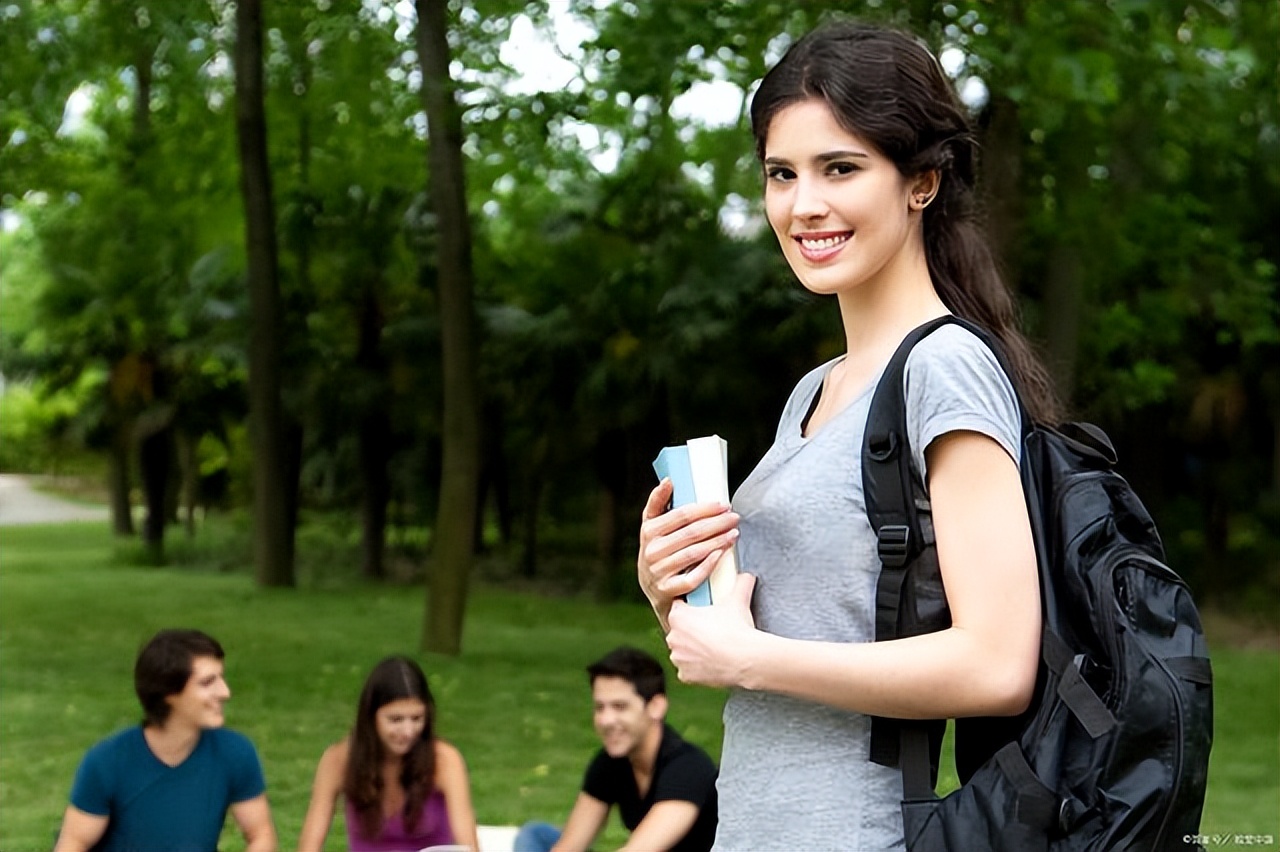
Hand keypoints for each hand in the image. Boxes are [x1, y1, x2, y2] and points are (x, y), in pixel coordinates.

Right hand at [637, 479, 739, 629]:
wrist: (656, 591)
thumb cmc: (660, 551)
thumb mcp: (653, 527)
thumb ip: (658, 503)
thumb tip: (669, 480)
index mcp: (648, 530)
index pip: (681, 515)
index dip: (704, 509)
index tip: (723, 504)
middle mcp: (650, 551)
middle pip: (690, 533)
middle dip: (716, 523)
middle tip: (734, 517)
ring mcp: (657, 572)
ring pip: (693, 554)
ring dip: (717, 542)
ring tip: (734, 533)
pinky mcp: (666, 591)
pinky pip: (691, 578)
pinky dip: (708, 565)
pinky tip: (721, 555)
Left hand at [666, 572, 757, 687]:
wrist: (745, 659)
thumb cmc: (737, 628)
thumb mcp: (738, 601)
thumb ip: (741, 583)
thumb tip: (748, 574)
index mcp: (678, 616)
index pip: (678, 607)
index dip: (690, 609)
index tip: (702, 612)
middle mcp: (672, 637)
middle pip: (679, 630)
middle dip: (691, 631)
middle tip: (710, 631)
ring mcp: (677, 658)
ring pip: (682, 651)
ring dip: (692, 650)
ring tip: (711, 648)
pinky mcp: (684, 676)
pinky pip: (688, 670)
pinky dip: (696, 669)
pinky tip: (710, 663)